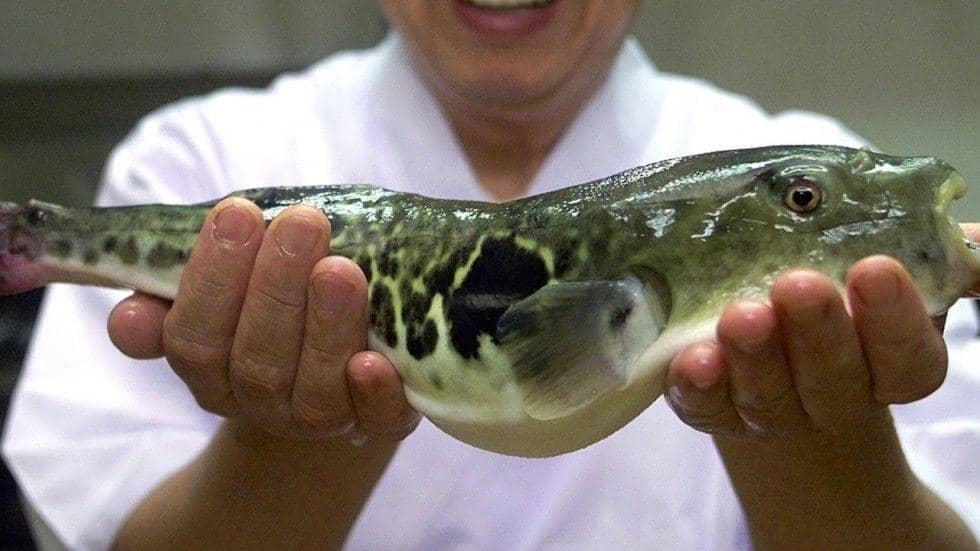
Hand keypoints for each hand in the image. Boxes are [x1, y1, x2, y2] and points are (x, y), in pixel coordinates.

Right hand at [106, 198, 418, 441]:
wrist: (347, 352)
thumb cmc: (278, 295)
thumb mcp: (225, 286)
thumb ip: (173, 292)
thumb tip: (127, 319)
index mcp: (212, 368)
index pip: (195, 337)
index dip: (212, 278)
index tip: (238, 212)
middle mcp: (261, 402)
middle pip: (256, 362)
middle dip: (277, 289)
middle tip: (303, 223)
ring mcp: (321, 419)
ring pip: (314, 390)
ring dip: (327, 328)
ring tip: (341, 269)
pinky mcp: (379, 423)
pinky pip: (377, 421)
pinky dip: (375, 393)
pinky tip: (375, 360)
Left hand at [666, 247, 973, 439]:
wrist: (770, 338)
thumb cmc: (840, 291)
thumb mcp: (894, 269)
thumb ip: (944, 255)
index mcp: (888, 364)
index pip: (908, 359)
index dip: (894, 322)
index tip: (874, 269)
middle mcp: (834, 396)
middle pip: (835, 380)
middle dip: (818, 333)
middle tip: (797, 285)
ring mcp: (771, 410)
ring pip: (769, 397)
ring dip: (755, 358)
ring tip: (741, 316)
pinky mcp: (713, 409)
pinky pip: (706, 408)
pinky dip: (699, 386)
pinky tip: (693, 359)